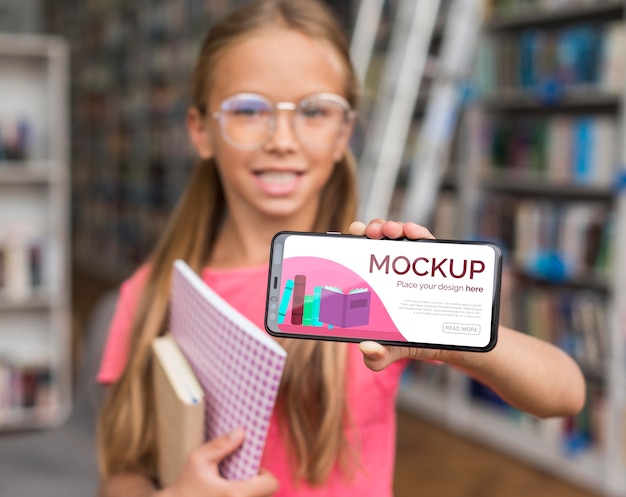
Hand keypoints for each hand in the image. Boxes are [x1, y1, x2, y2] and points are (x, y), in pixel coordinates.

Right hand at [160, 428, 278, 496]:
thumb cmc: (186, 485)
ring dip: (251, 492)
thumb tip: (242, 431)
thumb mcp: (198, 459)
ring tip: (231, 489)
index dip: (265, 474)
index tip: (249, 470)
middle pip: (267, 494)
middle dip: (258, 484)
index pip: (272, 483)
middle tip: (239, 478)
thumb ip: (221, 445)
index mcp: (235, 494)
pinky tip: (227, 495)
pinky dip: (244, 496)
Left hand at [348, 219, 443, 370]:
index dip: (350, 244)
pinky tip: (412, 232)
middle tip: (367, 232)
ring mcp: (409, 263)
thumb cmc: (409, 341)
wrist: (448, 342)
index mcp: (373, 284)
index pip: (358, 258)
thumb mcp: (391, 350)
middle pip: (375, 241)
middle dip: (368, 230)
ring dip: (390, 227)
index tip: (347, 237)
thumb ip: (377, 356)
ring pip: (397, 236)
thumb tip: (366, 348)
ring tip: (389, 231)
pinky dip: (417, 232)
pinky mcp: (432, 263)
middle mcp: (389, 269)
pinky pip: (425, 241)